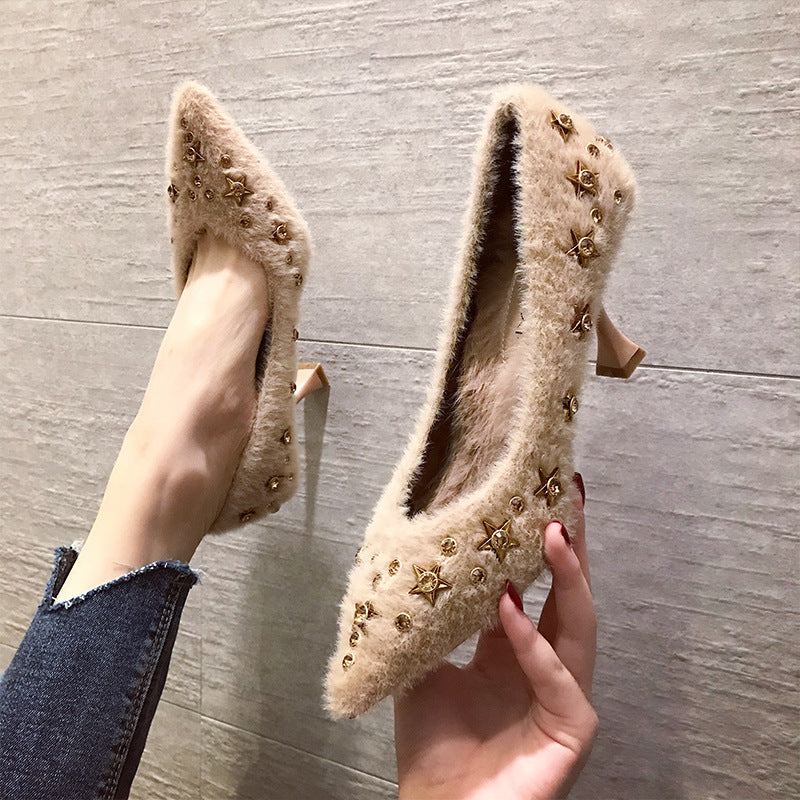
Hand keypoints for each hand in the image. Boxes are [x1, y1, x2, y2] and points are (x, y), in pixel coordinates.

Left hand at [394, 477, 595, 799]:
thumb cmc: (431, 749)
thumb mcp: (424, 666)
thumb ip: (433, 619)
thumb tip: (423, 559)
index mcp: (512, 650)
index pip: (535, 587)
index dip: (538, 545)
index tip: (539, 495)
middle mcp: (542, 665)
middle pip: (567, 594)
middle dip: (571, 545)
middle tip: (568, 494)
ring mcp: (562, 695)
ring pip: (578, 626)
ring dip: (567, 577)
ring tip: (555, 531)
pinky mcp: (572, 728)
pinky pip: (559, 678)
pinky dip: (532, 642)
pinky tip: (508, 607)